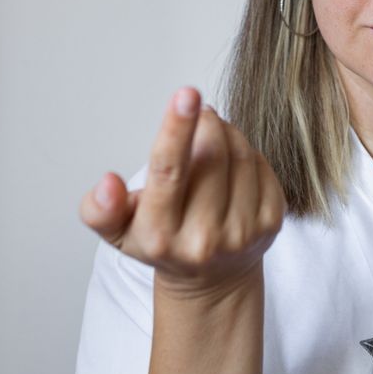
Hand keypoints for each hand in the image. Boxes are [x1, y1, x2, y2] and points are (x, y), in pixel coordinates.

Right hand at [78, 86, 286, 301]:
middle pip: (211, 154)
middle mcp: (203, 239)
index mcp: (160, 236)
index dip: (177, 129)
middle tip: (196, 112)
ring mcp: (242, 233)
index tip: (186, 94)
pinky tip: (231, 164)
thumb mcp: (119, 231)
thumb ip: (101, 209)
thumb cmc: (161, 241)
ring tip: (212, 137)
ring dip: (226, 132)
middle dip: (205, 122)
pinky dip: (246, 152)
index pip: (169, 172)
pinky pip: (261, 165)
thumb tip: (106, 184)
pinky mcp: (271, 223)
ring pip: (240, 154)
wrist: (211, 279)